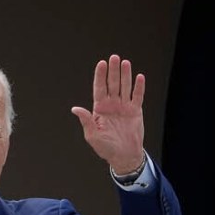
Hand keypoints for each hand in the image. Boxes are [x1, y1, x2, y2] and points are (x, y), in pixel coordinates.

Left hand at [69, 53, 147, 176]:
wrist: (124, 156)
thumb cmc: (106, 148)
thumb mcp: (93, 135)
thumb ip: (86, 120)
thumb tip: (75, 109)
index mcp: (100, 109)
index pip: (99, 88)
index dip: (100, 75)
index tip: (101, 64)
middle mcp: (112, 105)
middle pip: (112, 84)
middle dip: (113, 71)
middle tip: (114, 57)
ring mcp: (124, 107)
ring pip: (125, 87)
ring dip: (125, 75)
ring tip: (126, 63)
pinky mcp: (135, 111)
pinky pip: (137, 96)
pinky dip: (139, 87)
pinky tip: (139, 77)